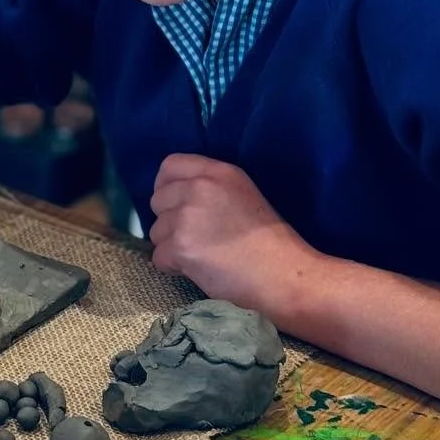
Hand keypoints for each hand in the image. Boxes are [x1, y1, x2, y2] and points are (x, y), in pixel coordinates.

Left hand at [149, 153, 320, 320]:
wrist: (283, 275)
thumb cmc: (271, 242)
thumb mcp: (244, 196)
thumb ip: (211, 190)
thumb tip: (179, 200)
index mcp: (218, 172)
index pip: (170, 165)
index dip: (166, 186)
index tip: (175, 205)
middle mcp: (199, 188)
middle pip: (158, 200)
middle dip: (169, 221)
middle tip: (195, 238)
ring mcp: (187, 217)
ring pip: (156, 231)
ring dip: (171, 246)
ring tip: (202, 256)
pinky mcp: (180, 246)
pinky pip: (158, 257)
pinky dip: (173, 268)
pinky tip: (198, 270)